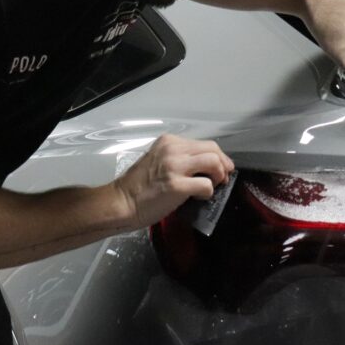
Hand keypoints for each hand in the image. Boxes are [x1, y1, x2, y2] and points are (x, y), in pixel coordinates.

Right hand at [114, 134, 233, 227]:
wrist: (121, 202)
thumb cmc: (138, 186)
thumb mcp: (158, 160)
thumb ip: (179, 159)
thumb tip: (204, 167)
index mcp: (169, 142)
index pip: (204, 144)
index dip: (217, 157)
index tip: (218, 170)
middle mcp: (173, 149)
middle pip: (213, 149)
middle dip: (223, 165)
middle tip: (222, 179)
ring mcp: (175, 166)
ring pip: (214, 162)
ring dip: (218, 176)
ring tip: (212, 187)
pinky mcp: (177, 185)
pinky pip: (206, 185)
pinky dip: (208, 193)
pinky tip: (198, 198)